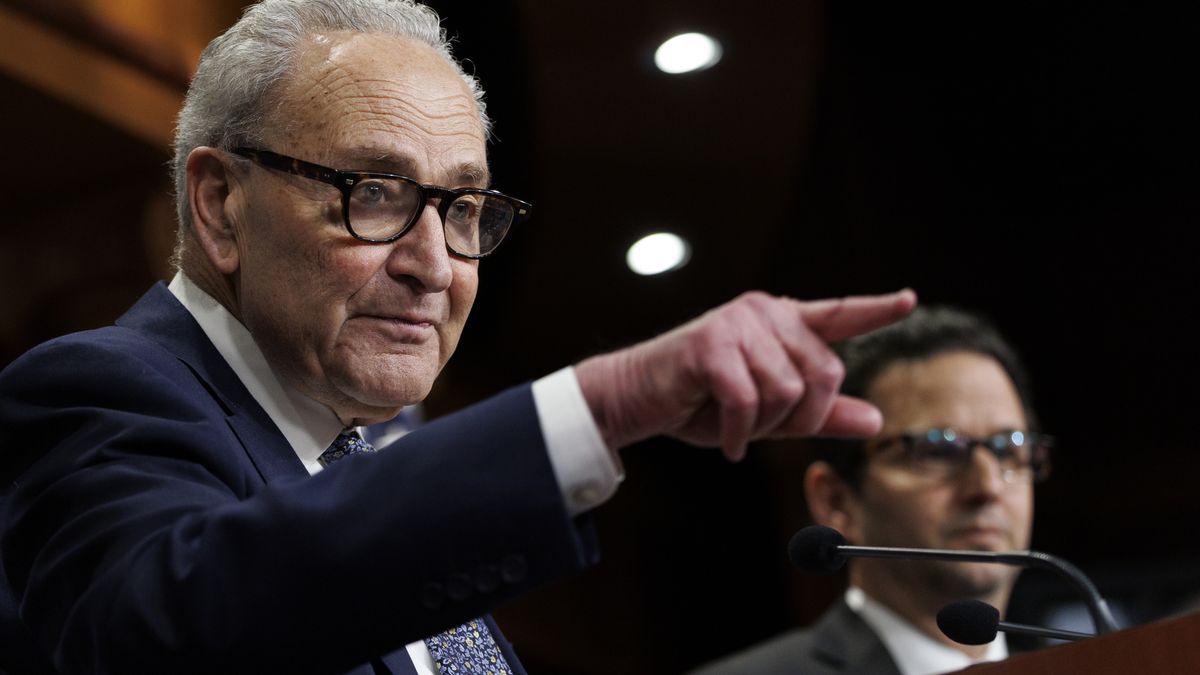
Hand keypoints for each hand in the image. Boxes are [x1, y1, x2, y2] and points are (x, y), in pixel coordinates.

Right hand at [574, 289, 916, 460]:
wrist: (637, 400)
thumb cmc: (701, 403)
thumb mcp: (770, 415)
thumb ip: (821, 414)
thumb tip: (876, 420)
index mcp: (782, 323)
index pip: (838, 316)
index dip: (876, 309)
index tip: (909, 299)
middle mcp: (765, 313)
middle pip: (825, 373)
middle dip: (800, 416)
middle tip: (762, 429)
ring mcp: (737, 324)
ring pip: (787, 391)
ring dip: (763, 425)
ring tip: (735, 425)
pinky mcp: (711, 344)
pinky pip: (748, 401)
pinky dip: (738, 433)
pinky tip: (726, 443)